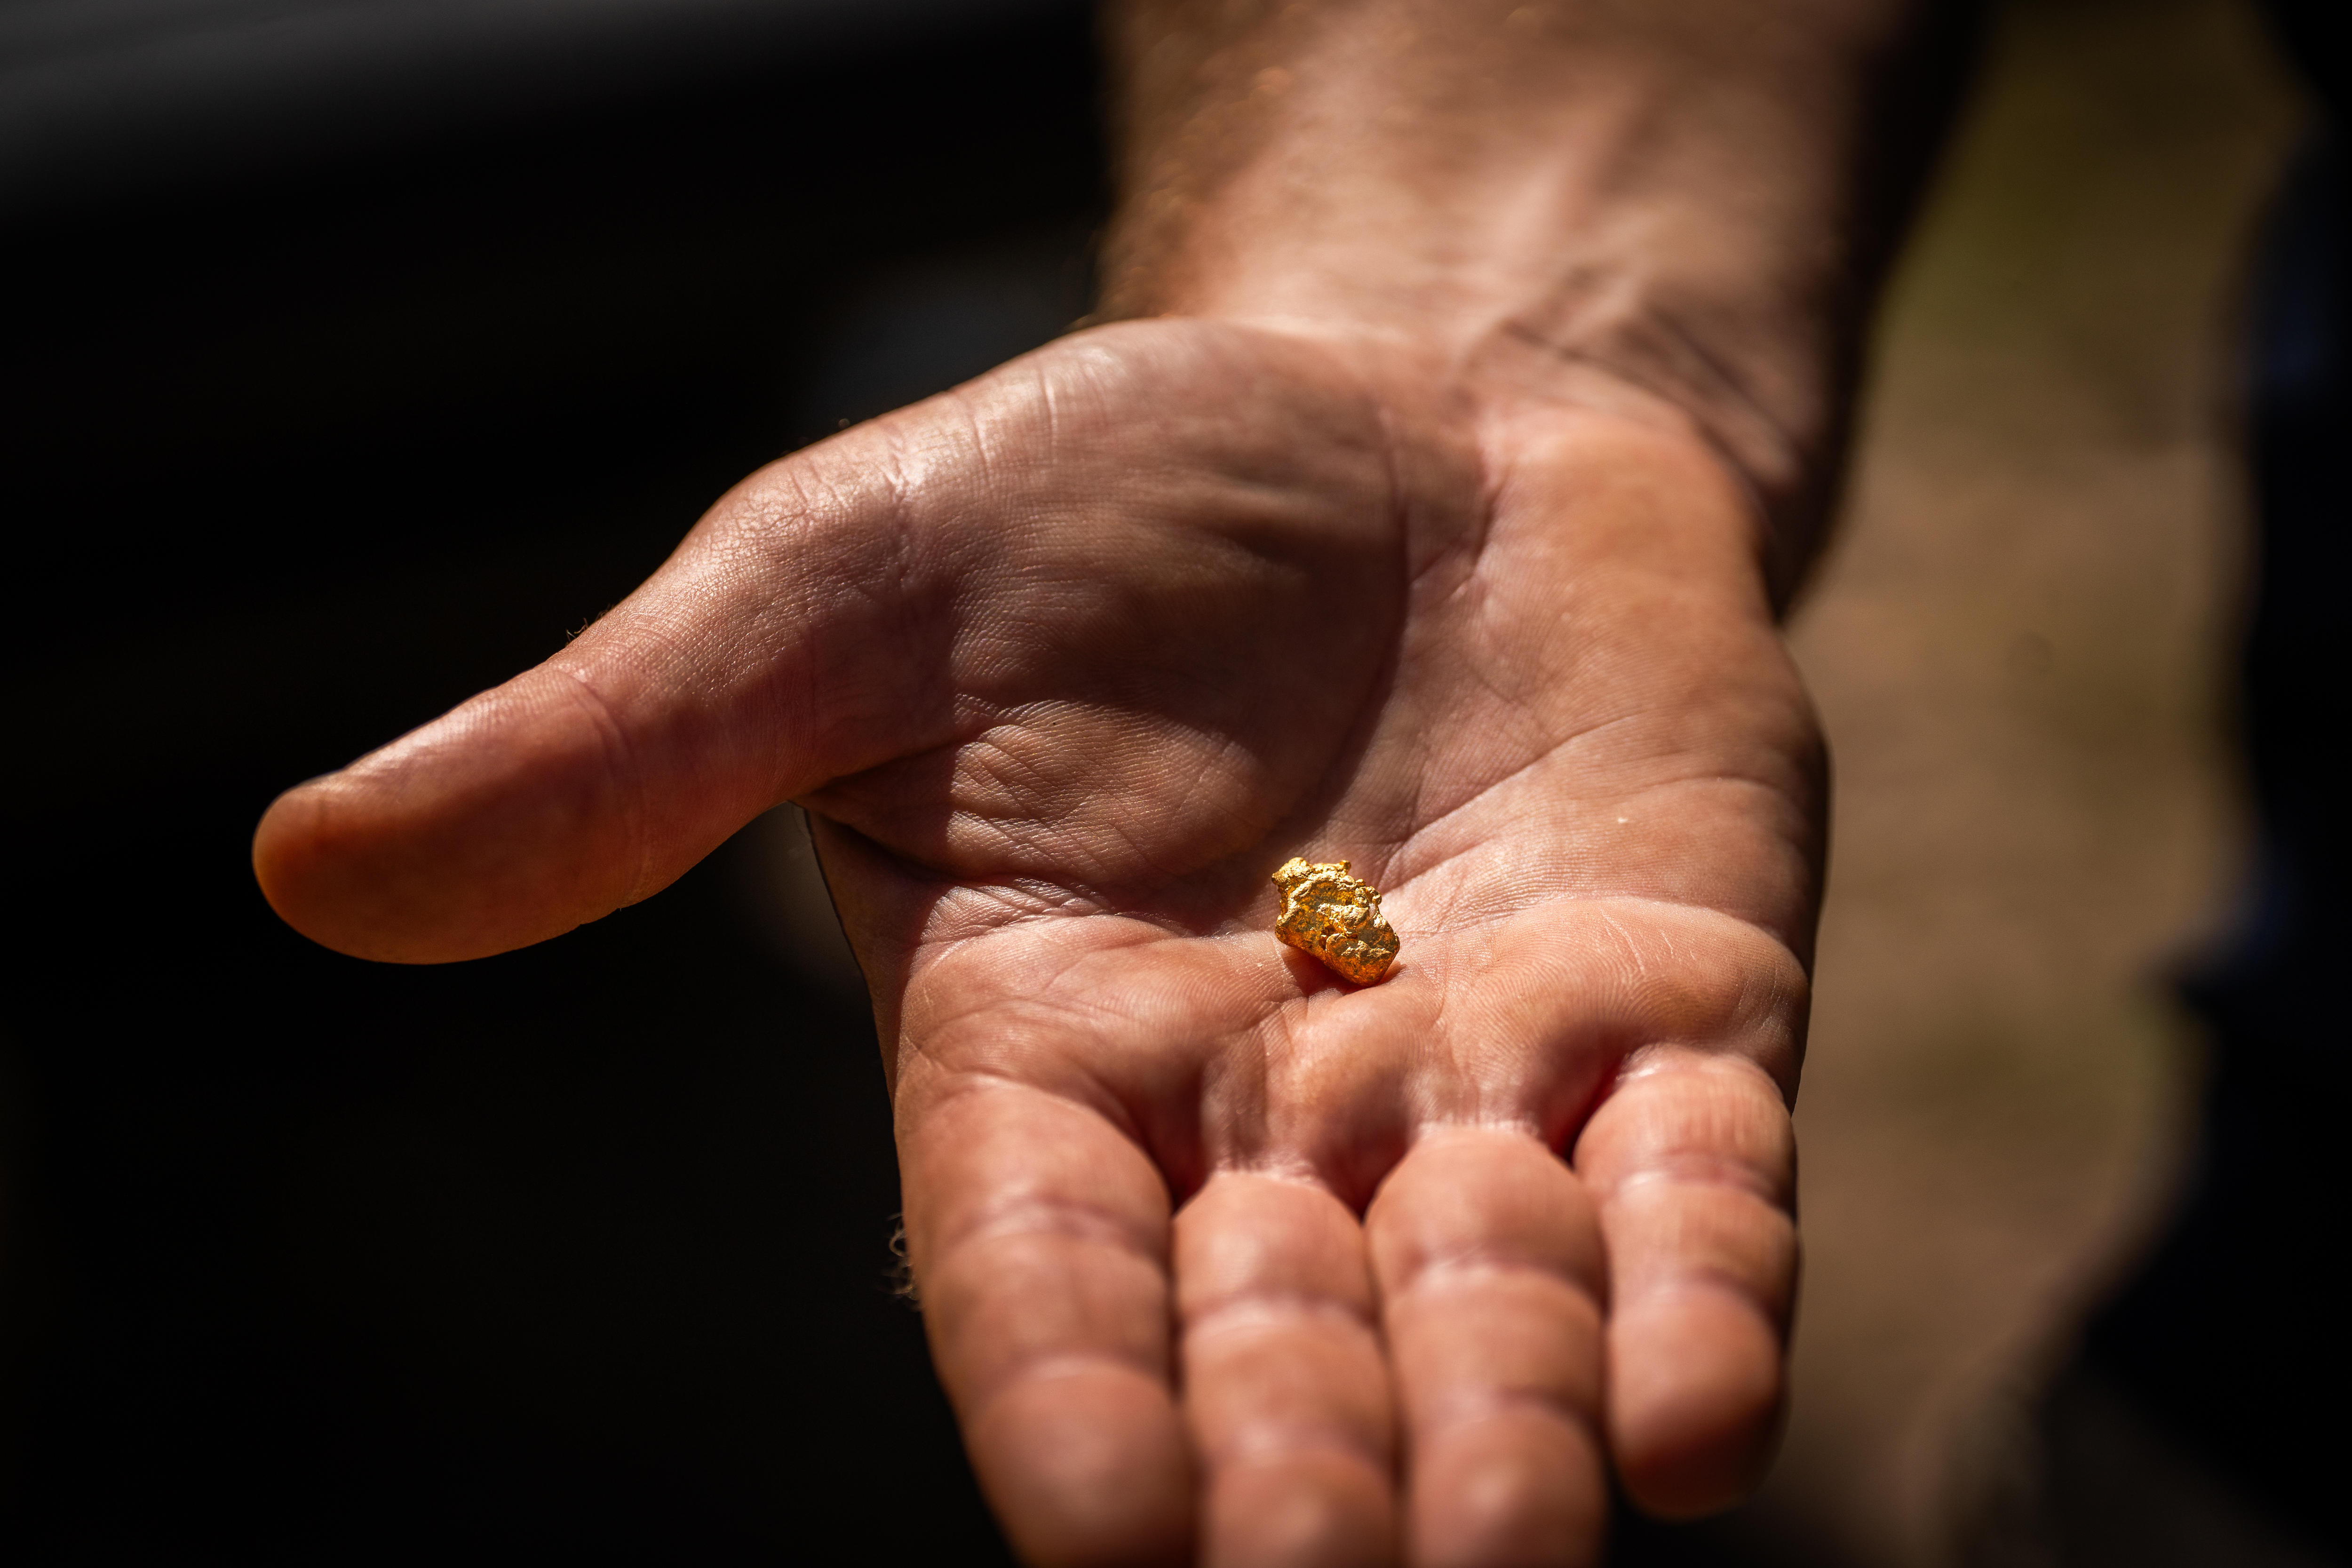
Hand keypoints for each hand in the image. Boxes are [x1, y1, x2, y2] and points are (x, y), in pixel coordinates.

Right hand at [256, 317, 1820, 1566]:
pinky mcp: (1675, 1002)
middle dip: (1297, 1471)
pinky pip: (1699, 1188)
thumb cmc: (1087, 507)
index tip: (1106, 1545)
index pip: (1038, 1277)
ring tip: (1519, 1548)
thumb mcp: (837, 586)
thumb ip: (630, 750)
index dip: (1068, 1404)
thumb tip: (311, 869)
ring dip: (1509, 1433)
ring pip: (1496, 1311)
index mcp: (1040, 1054)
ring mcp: (1485, 1078)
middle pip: (1270, 1346)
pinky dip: (1702, 1295)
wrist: (1384, 412)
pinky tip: (1706, 1423)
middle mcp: (1264, 1120)